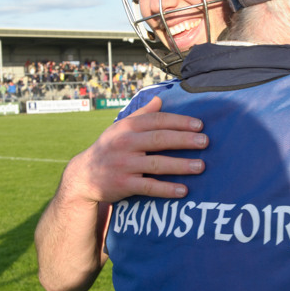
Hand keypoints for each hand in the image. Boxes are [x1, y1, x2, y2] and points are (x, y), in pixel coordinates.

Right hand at [62, 95, 207, 204]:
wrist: (84, 176)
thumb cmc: (109, 149)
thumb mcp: (120, 128)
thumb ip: (141, 115)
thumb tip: (160, 99)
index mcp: (127, 127)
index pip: (157, 121)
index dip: (179, 121)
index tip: (199, 125)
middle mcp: (125, 144)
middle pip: (159, 139)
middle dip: (184, 140)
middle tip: (205, 142)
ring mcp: (124, 164)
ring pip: (157, 164)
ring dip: (181, 165)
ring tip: (201, 166)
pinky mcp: (123, 184)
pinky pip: (148, 187)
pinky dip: (166, 189)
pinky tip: (183, 190)